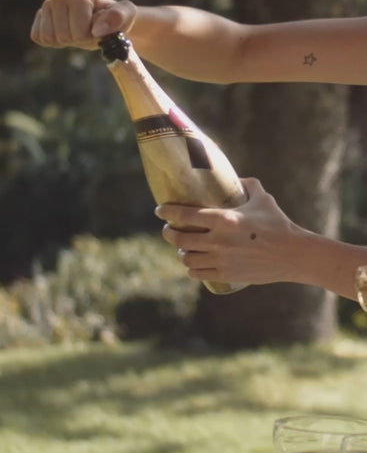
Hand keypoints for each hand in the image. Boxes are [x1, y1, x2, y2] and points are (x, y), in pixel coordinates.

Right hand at [31, 0, 136, 49]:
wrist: (104, 24)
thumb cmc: (116, 18)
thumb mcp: (126, 15)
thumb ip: (119, 17)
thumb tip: (97, 29)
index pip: (77, 29)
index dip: (88, 35)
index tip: (97, 30)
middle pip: (62, 34)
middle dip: (76, 38)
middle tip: (86, 32)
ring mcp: (47, 6)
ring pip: (48, 36)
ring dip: (64, 41)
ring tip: (75, 32)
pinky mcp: (39, 19)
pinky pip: (38, 37)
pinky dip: (51, 42)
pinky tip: (63, 34)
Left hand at [155, 178, 298, 285]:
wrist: (294, 255)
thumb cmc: (278, 223)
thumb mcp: (262, 198)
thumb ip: (246, 185)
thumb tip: (233, 178)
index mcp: (224, 219)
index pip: (184, 215)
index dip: (167, 212)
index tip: (159, 210)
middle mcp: (218, 240)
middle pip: (179, 238)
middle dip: (169, 233)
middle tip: (169, 230)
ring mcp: (221, 260)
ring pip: (186, 257)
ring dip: (180, 252)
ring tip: (182, 247)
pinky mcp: (226, 275)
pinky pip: (197, 272)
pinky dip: (191, 267)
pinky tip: (192, 263)